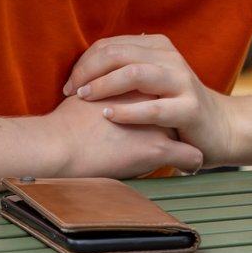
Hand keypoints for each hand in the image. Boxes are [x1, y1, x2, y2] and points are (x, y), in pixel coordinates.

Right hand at [0, 98, 202, 206]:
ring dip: (189, 137)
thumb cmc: (60, 127)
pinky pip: (186, 156)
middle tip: (187, 124)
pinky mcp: (156, 150)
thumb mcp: (82, 97)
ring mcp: (154, 125)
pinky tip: (193, 166)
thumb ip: (96, 91)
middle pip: (176, 104)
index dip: (165, 96)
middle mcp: (148, 101)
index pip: (160, 86)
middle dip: (182, 113)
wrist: (54, 148)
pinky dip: (190, 161)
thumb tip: (90, 93)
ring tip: (197, 146)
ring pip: (186, 129)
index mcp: (131, 85)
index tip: (170, 106)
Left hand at [65, 34, 251, 168]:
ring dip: (104, 85)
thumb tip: (85, 65)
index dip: (85, 62)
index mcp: (159, 47)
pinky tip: (109, 116)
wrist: (220, 128)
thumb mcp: (151, 81)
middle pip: (119, 54)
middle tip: (71, 91)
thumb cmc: (174, 106)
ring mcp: (182, 82)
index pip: (111, 45)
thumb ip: (125, 69)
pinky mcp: (190, 109)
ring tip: (85, 98)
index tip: (70, 84)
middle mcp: (171, 59)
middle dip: (88, 71)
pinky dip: (127, 111)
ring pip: (135, 73)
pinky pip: (152, 108)